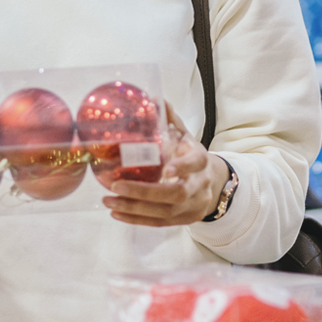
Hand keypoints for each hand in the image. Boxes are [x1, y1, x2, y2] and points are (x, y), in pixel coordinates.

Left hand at [103, 105, 229, 227]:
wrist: (213, 183)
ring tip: (108, 201)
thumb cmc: (191, 156)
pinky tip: (116, 213)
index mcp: (201, 162)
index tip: (166, 169)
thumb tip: (154, 99)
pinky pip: (159, 223)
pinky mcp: (183, 220)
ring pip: (164, 212)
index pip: (195, 164)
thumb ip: (170, 120)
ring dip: (134, 208)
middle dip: (145, 192)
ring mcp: (192, 206)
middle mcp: (199, 186)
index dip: (182, 167)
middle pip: (176, 194)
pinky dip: (136, 220)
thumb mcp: (185, 136)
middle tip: (117, 186)